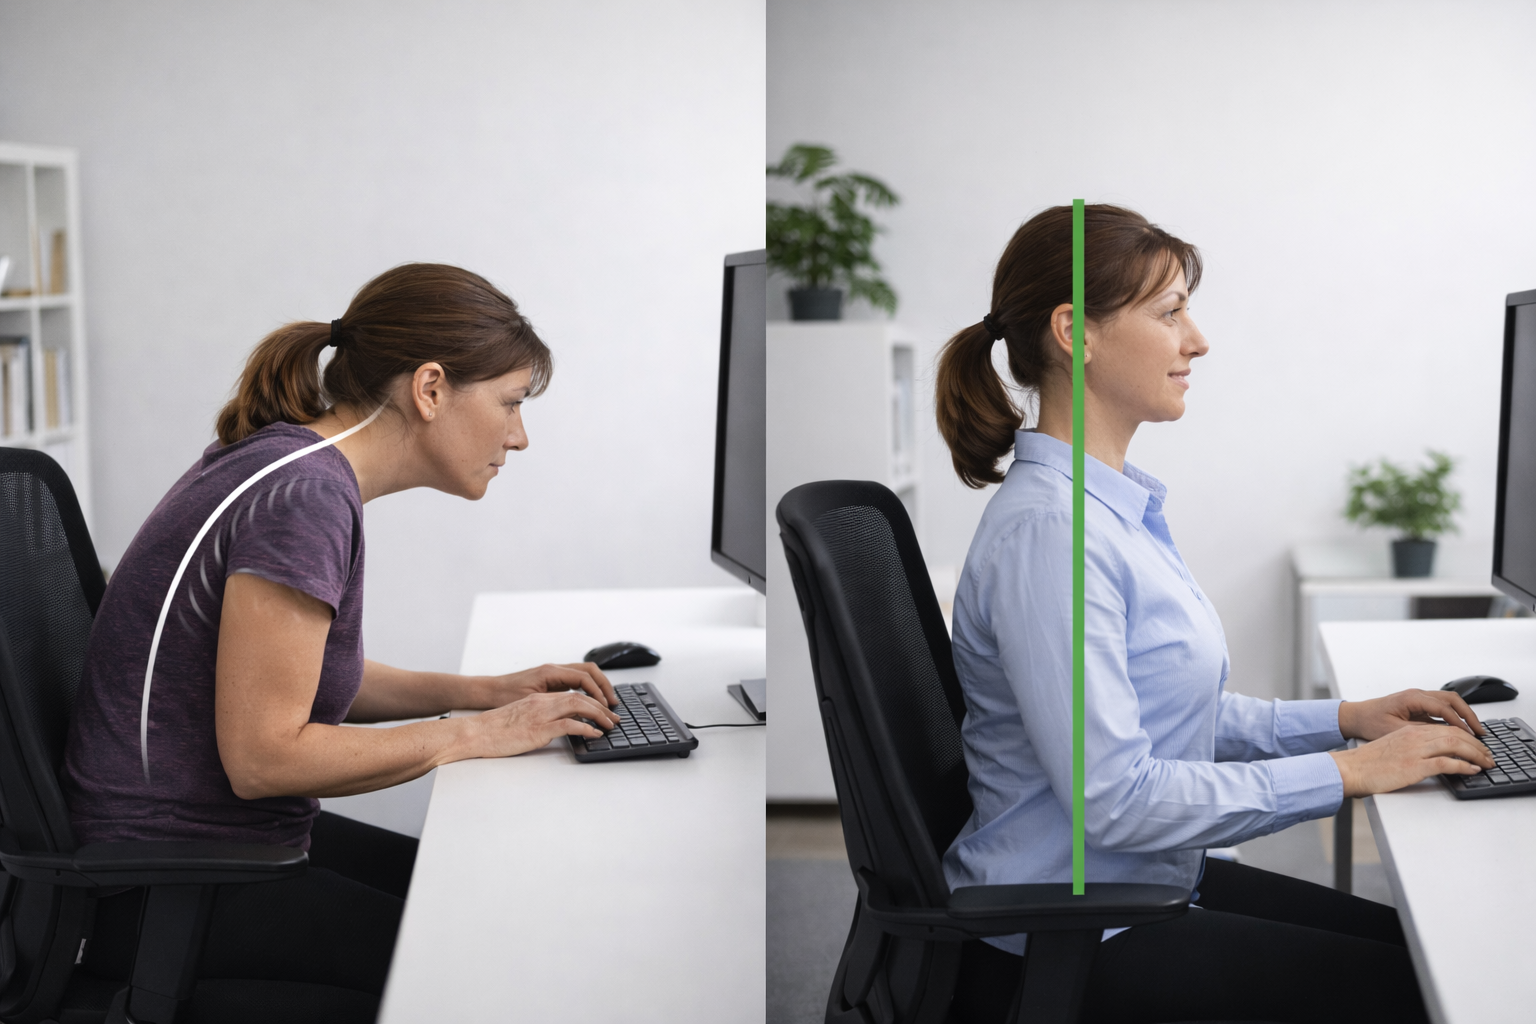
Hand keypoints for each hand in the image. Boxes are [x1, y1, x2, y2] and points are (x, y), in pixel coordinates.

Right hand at [465, 690, 621, 758]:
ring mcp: (540, 714)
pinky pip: (568, 724)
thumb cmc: (494, 729)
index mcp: (539, 698)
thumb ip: (540, 717)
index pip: (572, 694)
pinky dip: (585, 728)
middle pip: (580, 698)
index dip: (592, 702)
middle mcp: (542, 702)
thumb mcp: (521, 717)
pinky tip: (594, 734)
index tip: (604, 712)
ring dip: (599, 715)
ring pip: (578, 706)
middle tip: (614, 719)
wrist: (475, 733)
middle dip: (601, 708)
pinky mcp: (538, 729)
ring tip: (610, 726)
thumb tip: (557, 726)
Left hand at [491, 662, 617, 707]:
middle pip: (590, 671)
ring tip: (606, 704)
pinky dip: (587, 689)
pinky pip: (576, 680)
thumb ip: (554, 706)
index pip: (584, 678)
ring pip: (584, 674)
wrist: (489, 690)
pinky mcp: (551, 680)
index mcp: (551, 672)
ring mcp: (553, 673)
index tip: (606, 707)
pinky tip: (590, 702)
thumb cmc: (504, 696)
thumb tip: (576, 714)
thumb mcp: (531, 703)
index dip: (598, 693)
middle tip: (613, 705)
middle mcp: (554, 669)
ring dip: (598, 687)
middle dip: (604, 687)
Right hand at [1330, 723, 1494, 797]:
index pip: (1446, 728)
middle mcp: (1415, 736)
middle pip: (1455, 734)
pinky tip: (1472, 770)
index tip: (1476, 746)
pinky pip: (1446, 763)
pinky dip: (1464, 766)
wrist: (1350, 769)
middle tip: (1488, 755)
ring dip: (1476, 754)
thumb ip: (1411, 746)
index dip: (1466, 736)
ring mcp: (1415, 750)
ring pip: (1455, 745)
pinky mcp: (1414, 766)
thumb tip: (1431, 755)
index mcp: (1409, 730)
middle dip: (1476, 745)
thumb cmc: (1367, 762)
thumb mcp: (1392, 747)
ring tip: (1486, 762)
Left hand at [1337, 688, 1484, 741]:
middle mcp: (1417, 695)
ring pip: (1448, 702)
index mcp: (1412, 698)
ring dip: (1463, 715)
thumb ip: (1419, 733)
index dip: (1459, 722)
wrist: (1355, 717)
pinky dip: (1454, 717)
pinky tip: (1460, 731)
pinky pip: (1441, 708)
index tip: (1470, 736)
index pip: (1444, 708)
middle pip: (1452, 700)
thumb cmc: (1370, 722)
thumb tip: (1442, 739)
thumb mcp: (1394, 730)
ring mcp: (1418, 699)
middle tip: (1480, 732)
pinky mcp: (1418, 706)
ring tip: (1475, 731)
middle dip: (1468, 715)